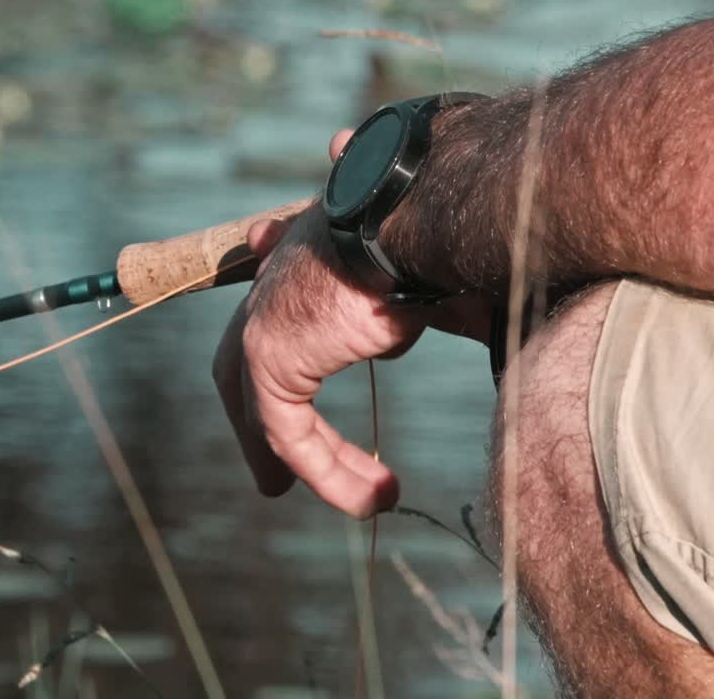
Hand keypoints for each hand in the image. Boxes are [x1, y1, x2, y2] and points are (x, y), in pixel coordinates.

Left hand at [215, 130, 484, 517]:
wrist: (421, 214)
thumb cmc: (442, 233)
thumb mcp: (434, 276)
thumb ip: (431, 302)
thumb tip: (471, 316)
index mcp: (309, 251)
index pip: (275, 307)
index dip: (281, 357)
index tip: (298, 390)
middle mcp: (276, 277)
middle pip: (242, 364)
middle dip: (257, 421)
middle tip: (275, 473)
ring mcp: (265, 316)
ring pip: (266, 409)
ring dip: (303, 462)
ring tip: (353, 498)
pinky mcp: (270, 355)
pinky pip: (287, 431)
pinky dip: (325, 471)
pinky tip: (370, 498)